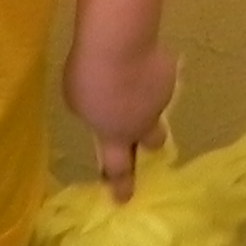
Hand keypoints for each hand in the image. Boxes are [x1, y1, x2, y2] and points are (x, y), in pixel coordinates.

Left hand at [64, 38, 175, 201]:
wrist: (119, 45)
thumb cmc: (89, 78)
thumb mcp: (77, 102)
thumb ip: (91, 114)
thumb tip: (103, 113)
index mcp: (116, 135)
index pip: (119, 168)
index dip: (122, 185)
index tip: (125, 199)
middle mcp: (143, 123)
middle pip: (153, 141)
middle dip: (147, 139)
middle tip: (137, 127)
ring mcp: (160, 99)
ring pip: (155, 104)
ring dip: (144, 97)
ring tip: (126, 72)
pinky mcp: (169, 74)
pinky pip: (157, 76)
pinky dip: (147, 71)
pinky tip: (134, 54)